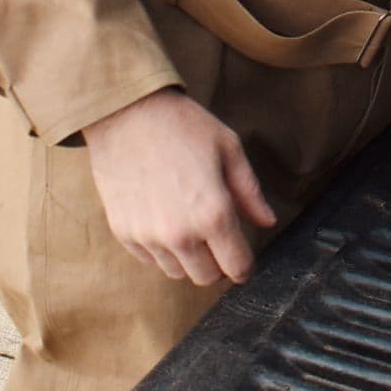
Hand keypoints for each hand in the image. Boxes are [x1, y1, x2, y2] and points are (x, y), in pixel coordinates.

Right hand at [83, 89, 276, 284]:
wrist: (125, 113)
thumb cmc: (182, 126)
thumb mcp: (228, 149)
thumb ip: (250, 192)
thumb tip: (267, 222)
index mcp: (213, 214)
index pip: (237, 267)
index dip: (245, 265)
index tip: (244, 257)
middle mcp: (180, 234)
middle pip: (206, 277)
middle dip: (217, 263)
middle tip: (217, 237)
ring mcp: (148, 237)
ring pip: (177, 272)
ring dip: (188, 257)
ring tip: (187, 223)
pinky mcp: (123, 233)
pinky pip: (149, 259)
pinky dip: (160, 248)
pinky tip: (163, 218)